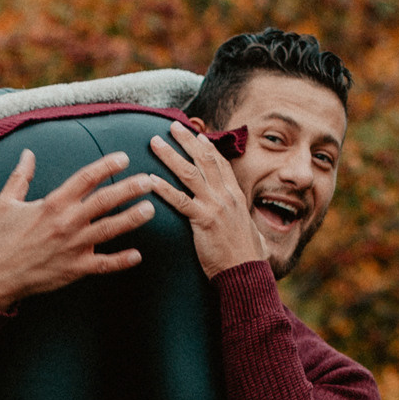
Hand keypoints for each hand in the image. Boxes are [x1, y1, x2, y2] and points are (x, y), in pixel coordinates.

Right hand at [0, 149, 156, 310]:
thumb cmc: (3, 237)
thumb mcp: (6, 202)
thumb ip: (20, 177)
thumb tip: (27, 153)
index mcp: (53, 203)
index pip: (85, 178)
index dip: (107, 165)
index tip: (124, 158)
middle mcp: (67, 222)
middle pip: (104, 201)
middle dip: (129, 188)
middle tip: (149, 181)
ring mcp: (73, 246)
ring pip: (109, 230)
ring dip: (132, 219)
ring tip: (150, 209)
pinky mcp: (75, 269)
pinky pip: (103, 265)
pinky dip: (121, 261)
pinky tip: (137, 255)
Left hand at [146, 122, 263, 277]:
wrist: (247, 272)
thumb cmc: (247, 256)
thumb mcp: (248, 229)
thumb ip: (240, 218)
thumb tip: (239, 218)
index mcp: (236, 196)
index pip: (221, 164)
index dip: (207, 148)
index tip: (196, 134)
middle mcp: (226, 196)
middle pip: (205, 160)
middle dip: (187, 141)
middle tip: (172, 126)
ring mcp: (215, 206)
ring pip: (190, 174)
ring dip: (171, 156)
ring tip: (155, 143)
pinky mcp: (203, 221)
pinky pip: (180, 201)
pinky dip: (164, 189)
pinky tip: (150, 180)